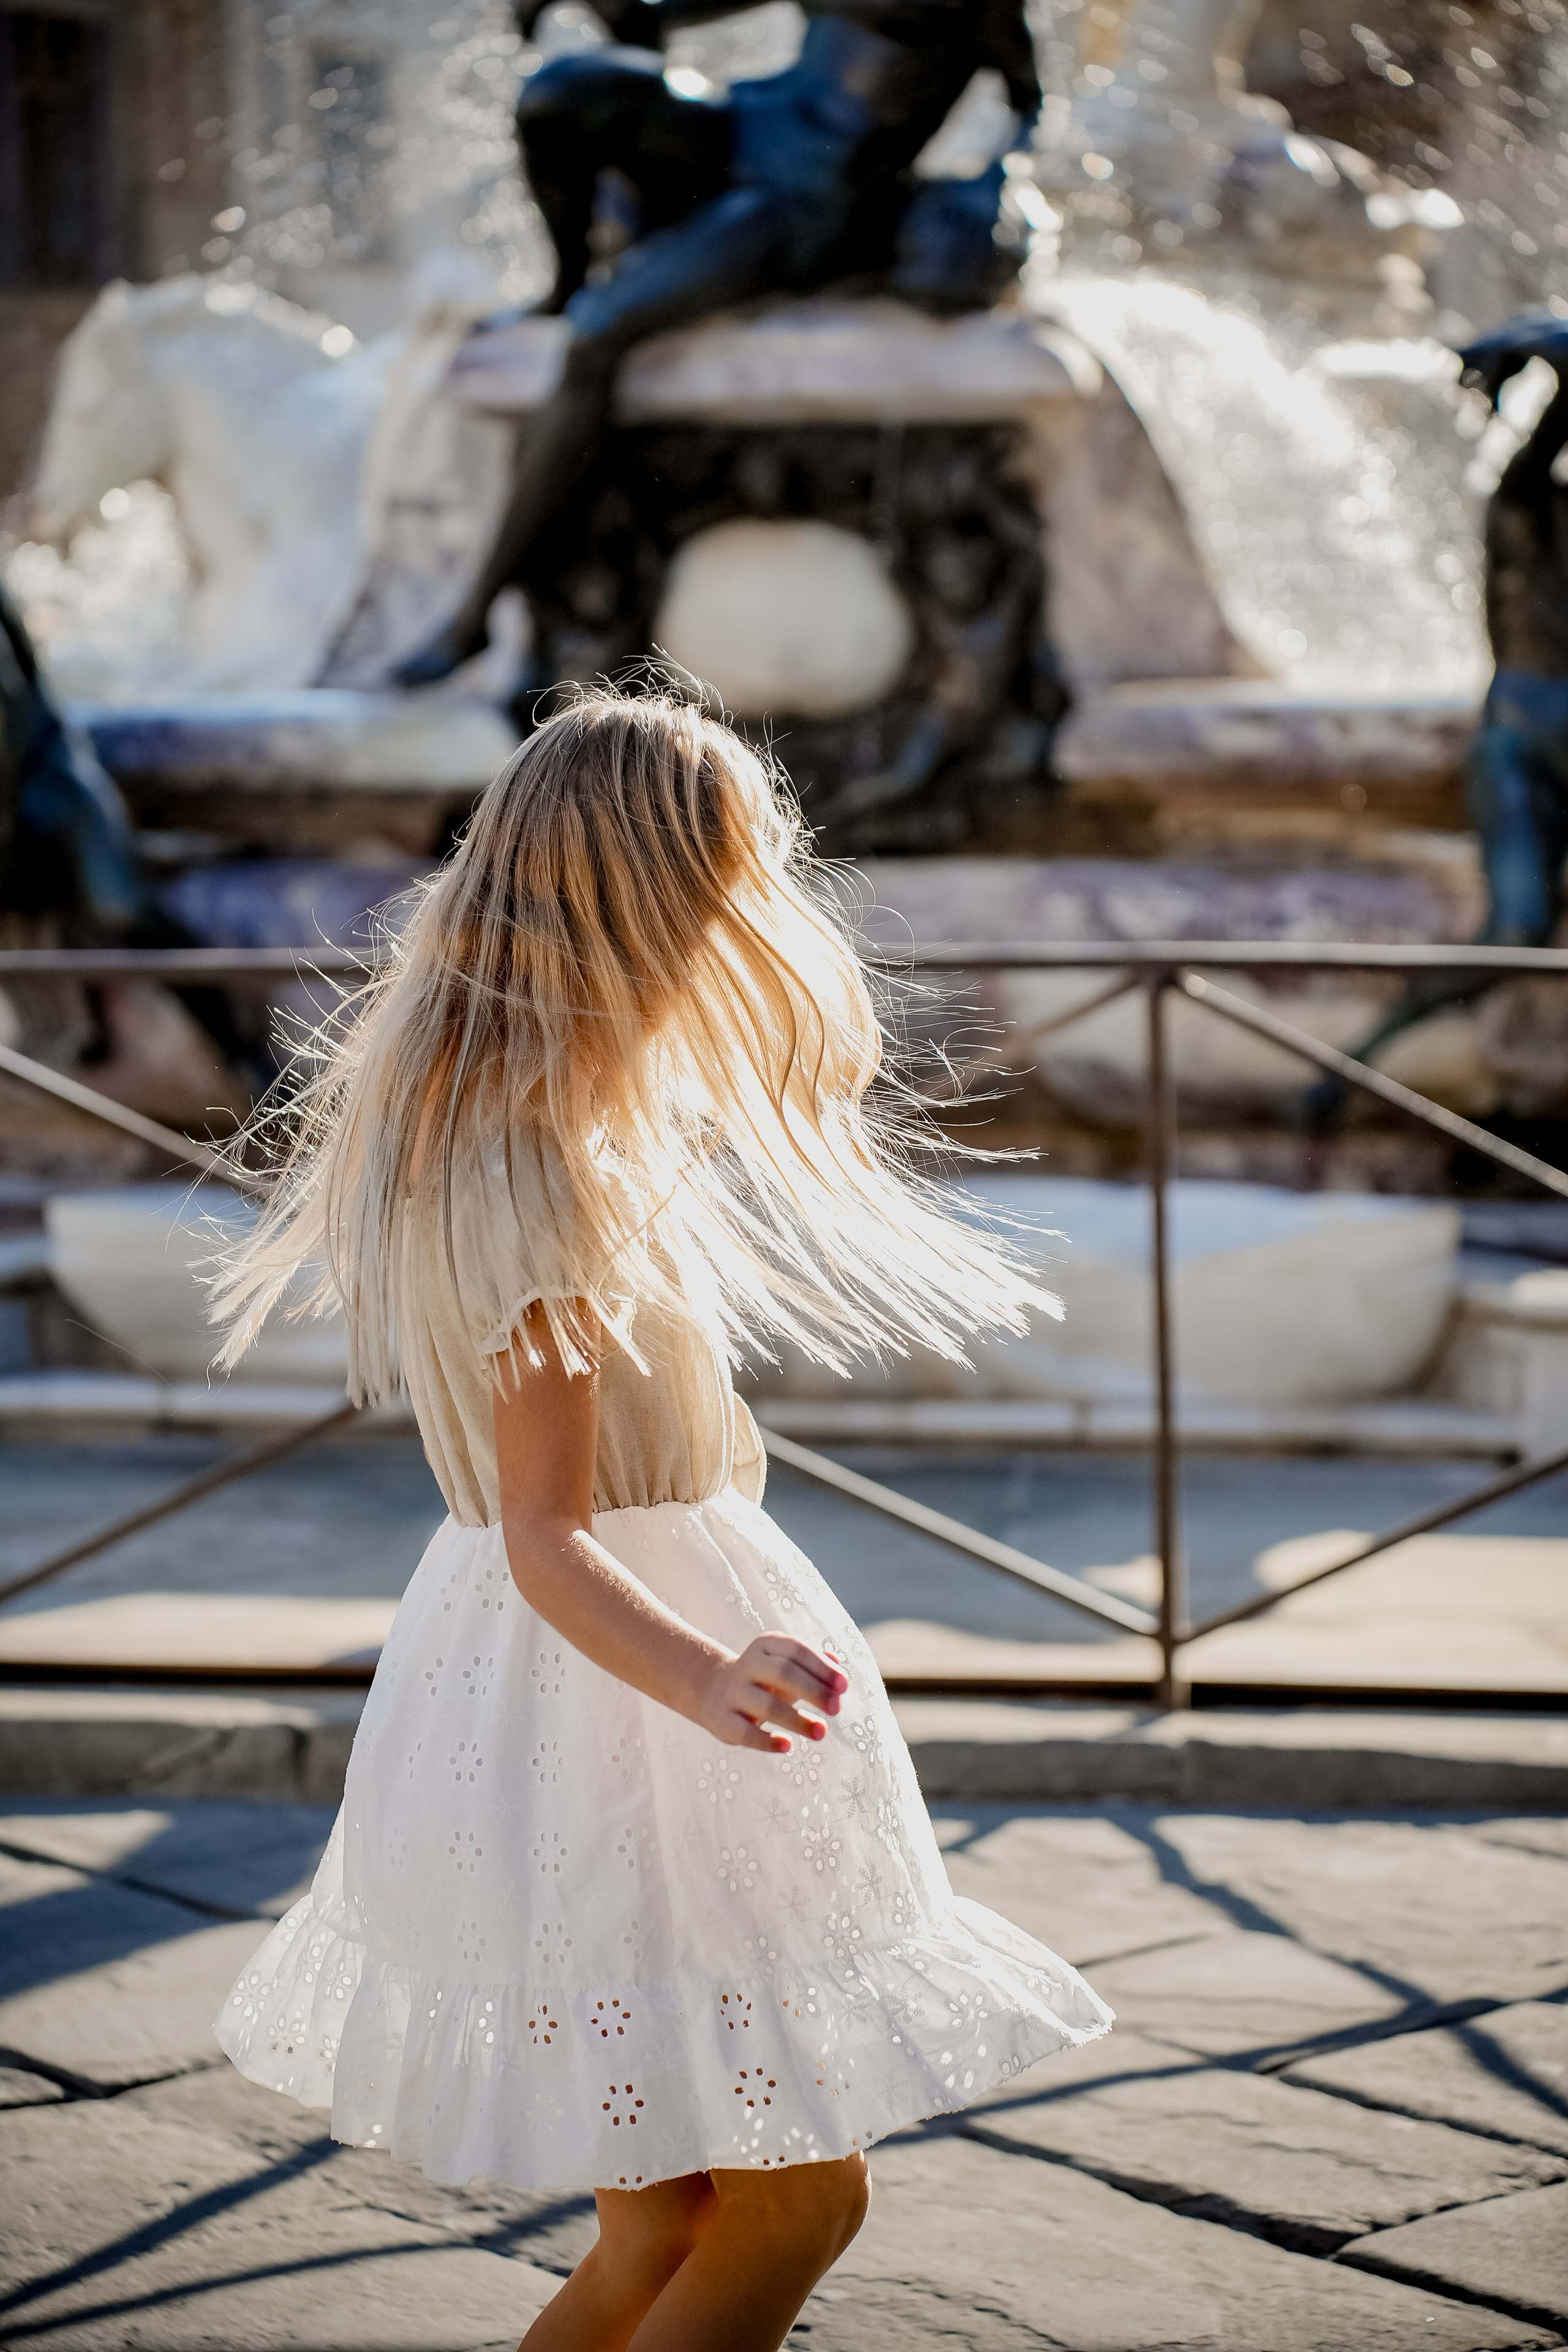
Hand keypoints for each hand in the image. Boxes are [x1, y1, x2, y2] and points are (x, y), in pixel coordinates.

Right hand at [697, 1637, 848, 1753]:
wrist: (712, 1689)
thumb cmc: (763, 1678)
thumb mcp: (786, 1664)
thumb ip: (813, 1663)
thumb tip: (837, 1662)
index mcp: (765, 1645)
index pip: (796, 1650)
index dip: (822, 1667)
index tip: (844, 1686)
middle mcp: (747, 1665)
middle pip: (783, 1673)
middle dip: (813, 1691)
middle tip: (836, 1708)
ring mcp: (732, 1693)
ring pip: (767, 1705)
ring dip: (798, 1720)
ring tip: (822, 1732)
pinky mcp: (722, 1721)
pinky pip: (746, 1733)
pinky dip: (767, 1741)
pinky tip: (787, 1746)